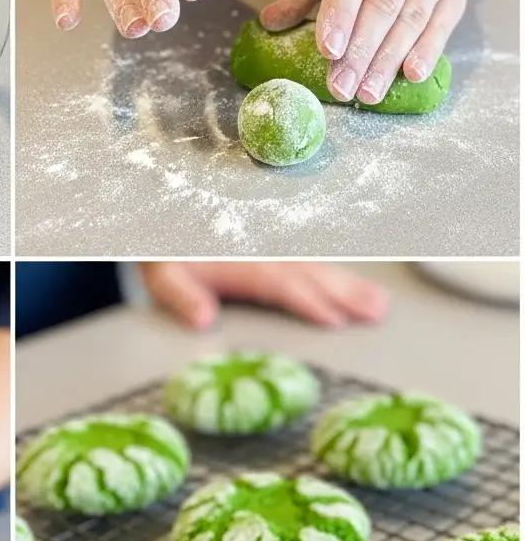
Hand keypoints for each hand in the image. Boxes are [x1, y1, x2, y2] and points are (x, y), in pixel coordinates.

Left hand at [140, 262, 387, 329]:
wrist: (165, 221)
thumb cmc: (167, 255)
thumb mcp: (163, 276)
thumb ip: (182, 296)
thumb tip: (202, 319)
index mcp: (238, 262)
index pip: (279, 283)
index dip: (306, 301)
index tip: (334, 319)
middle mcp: (262, 254)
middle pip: (308, 274)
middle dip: (343, 293)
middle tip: (375, 311)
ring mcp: (273, 251)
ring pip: (317, 267)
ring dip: (349, 285)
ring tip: (378, 304)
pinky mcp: (276, 251)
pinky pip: (313, 261)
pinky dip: (338, 274)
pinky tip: (360, 288)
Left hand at [260, 0, 465, 104]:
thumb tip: (270, 21)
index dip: (340, 15)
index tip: (327, 52)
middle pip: (383, 4)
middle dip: (359, 51)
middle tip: (340, 87)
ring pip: (411, 19)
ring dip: (387, 61)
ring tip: (366, 94)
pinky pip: (440, 26)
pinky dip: (426, 52)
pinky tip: (410, 76)